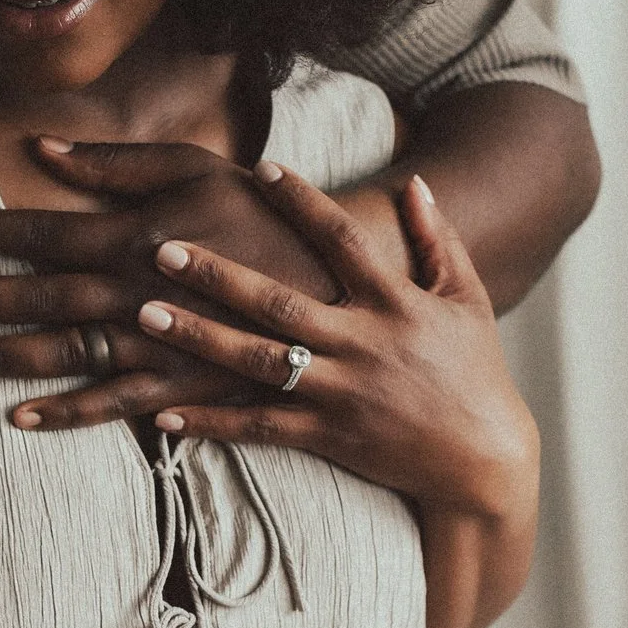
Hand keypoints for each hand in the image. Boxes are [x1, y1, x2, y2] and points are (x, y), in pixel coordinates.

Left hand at [0, 138, 341, 430]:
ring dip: (0, 357)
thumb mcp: (197, 168)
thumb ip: (117, 163)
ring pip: (63, 353)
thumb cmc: (266, 217)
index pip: (39, 229)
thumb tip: (43, 149)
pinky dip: (68, 413)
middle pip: (36, 295)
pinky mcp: (184, 387)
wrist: (341, 285)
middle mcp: (136, 290)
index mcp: (136, 233)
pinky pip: (115, 405)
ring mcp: (158, 345)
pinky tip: (22, 418)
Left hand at [134, 164, 537, 516]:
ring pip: (258, 363)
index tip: (262, 168)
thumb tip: (414, 183)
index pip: (343, 239)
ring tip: (144, 317)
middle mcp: (362, 344)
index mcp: (395, 302)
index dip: (304, 201)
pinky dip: (211, 423)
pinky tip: (163, 416)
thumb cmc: (475, 371)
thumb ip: (437, 239)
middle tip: (164, 249)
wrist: (484, 459)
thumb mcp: (467, 298)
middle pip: (279, 302)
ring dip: (199, 338)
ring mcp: (341, 393)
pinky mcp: (327, 437)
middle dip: (219, 274)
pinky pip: (260, 428)